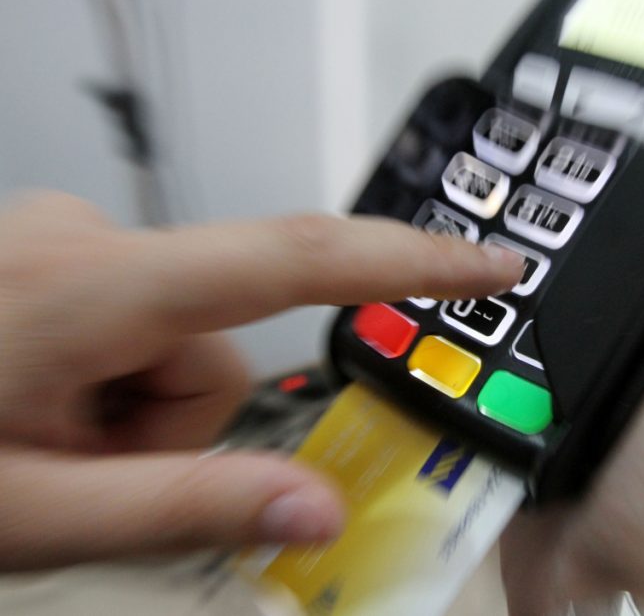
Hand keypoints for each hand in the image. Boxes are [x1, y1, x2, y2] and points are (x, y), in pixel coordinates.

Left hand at [0, 198, 523, 570]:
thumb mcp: (33, 512)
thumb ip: (188, 505)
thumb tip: (316, 508)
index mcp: (93, 288)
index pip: (296, 257)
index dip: (408, 261)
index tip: (489, 265)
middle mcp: (89, 240)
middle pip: (218, 343)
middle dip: (176, 425)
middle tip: (85, 475)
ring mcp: (68, 243)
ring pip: (175, 343)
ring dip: (136, 412)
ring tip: (45, 445)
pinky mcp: (58, 256)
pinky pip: (136, 323)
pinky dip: (112, 383)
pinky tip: (40, 407)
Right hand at [501, 104, 643, 614]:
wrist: (613, 585)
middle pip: (623, 224)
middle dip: (584, 182)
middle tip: (546, 129)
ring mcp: (601, 351)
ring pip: (557, 266)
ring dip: (526, 235)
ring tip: (492, 187)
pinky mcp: (541, 383)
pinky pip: (508, 319)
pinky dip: (487, 294)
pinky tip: (466, 266)